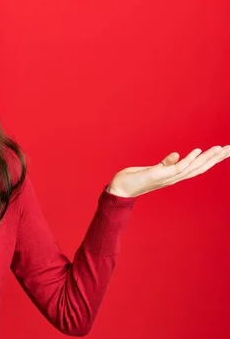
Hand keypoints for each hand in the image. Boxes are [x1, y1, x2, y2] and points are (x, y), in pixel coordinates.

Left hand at [107, 145, 229, 197]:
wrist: (119, 189)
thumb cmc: (134, 180)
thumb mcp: (152, 169)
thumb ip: (165, 164)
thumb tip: (176, 155)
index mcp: (173, 175)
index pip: (197, 167)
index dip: (211, 159)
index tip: (224, 150)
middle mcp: (174, 178)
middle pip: (200, 167)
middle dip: (216, 158)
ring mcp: (167, 178)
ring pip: (192, 168)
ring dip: (207, 158)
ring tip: (221, 149)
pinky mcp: (158, 176)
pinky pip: (177, 168)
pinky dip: (188, 160)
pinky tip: (197, 151)